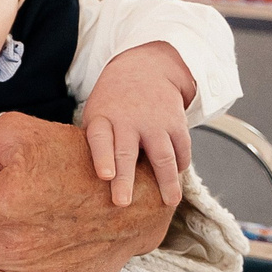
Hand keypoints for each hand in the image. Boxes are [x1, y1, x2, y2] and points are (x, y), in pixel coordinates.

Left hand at [80, 42, 195, 207]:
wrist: (144, 69)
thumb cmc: (113, 104)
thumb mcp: (96, 115)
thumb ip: (96, 144)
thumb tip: (89, 185)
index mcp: (103, 118)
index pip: (100, 139)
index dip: (102, 158)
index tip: (105, 176)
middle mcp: (128, 120)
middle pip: (126, 152)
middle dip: (125, 179)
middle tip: (122, 202)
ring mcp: (154, 122)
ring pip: (162, 155)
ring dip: (167, 181)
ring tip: (169, 202)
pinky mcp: (177, 123)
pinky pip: (181, 148)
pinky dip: (180, 165)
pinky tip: (177, 179)